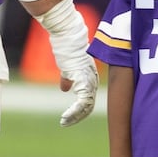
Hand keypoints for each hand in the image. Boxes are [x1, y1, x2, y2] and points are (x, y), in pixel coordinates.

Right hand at [38, 0, 97, 125]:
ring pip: (87, 106)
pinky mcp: (83, 80)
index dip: (81, 110)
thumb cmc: (66, 46)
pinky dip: (74, 112)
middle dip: (78, 116)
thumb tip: (65, 89)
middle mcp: (92, 80)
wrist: (67, 33)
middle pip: (90, 105)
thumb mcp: (68, 66)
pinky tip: (65, 118)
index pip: (89, 98)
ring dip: (75, 117)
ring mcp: (89, 80)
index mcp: (90, 77)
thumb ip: (68, 78)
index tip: (71, 117)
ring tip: (65, 122)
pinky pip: (82, 102)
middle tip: (66, 123)